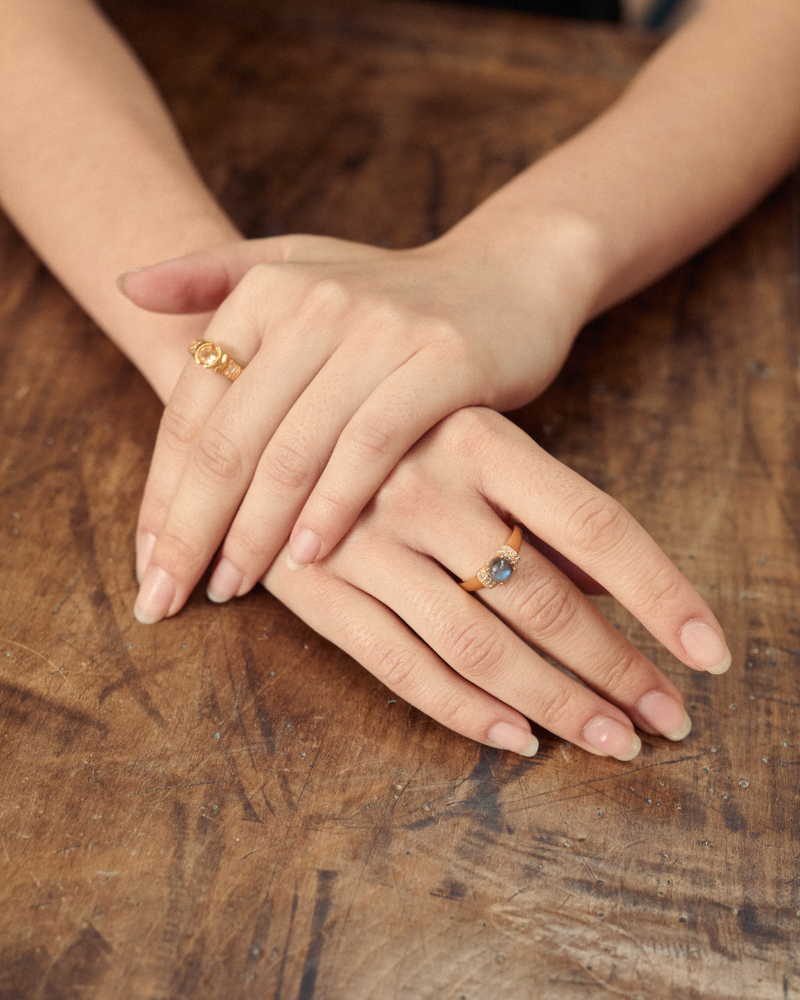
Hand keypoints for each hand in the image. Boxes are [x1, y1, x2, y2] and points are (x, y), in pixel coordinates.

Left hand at [123, 224, 598, 622]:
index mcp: (267, 290)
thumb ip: (214, 273)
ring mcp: (380, 332)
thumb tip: (126, 288)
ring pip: (293, 451)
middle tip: (165, 599)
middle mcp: (314, 304)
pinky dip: (332, 505)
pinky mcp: (441, 362)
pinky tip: (307, 557)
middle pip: (230, 440)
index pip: (191, 410)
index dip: (160, 493)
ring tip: (229, 588)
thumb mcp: (303, 266)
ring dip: (254, 531)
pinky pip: (369, 447)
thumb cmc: (394, 296)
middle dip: (190, 529)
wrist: (510, 276)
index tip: (147, 562)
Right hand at [260, 408, 730, 759]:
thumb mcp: (461, 434)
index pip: (597, 522)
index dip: (660, 592)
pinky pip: (401, 665)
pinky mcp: (316, 589)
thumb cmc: (377, 421)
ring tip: (611, 740)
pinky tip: (517, 740)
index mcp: (476, 435)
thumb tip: (613, 582)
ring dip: (555, 702)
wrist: (249, 402)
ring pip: (480, 643)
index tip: (708, 653)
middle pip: (545, 598)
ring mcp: (365, 541)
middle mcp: (424, 485)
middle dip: (616, 668)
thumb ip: (532, 502)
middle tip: (667, 721)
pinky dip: (465, 711)